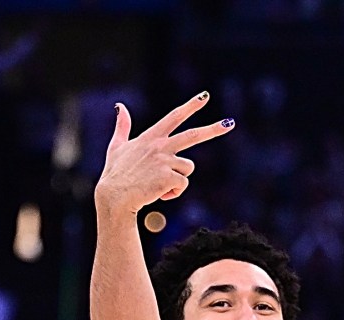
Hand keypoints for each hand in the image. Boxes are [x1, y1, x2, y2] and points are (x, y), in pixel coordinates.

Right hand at [96, 93, 232, 215]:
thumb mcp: (117, 147)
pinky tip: (158, 194)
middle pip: (193, 135)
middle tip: (230, 123)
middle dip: (213, 129)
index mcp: (151, 137)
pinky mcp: (169, 176)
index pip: (174, 116)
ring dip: (177, 180)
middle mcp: (161, 146)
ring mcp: (165, 160)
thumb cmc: (114, 175)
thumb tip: (120, 106)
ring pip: (187, 168)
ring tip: (158, 185)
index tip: (204, 97)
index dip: (190, 106)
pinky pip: (182, 185)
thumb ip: (122, 126)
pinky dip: (173, 193)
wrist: (114, 197)